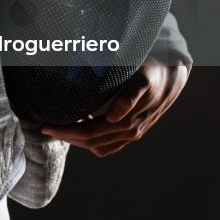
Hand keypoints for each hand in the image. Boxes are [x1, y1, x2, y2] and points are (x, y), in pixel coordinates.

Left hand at [40, 60, 190, 156]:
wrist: (174, 76)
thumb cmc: (153, 73)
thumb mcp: (142, 78)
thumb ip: (128, 97)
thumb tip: (112, 116)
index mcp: (128, 121)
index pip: (89, 133)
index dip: (66, 132)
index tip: (46, 126)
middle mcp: (129, 132)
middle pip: (90, 142)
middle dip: (66, 137)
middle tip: (45, 127)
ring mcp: (132, 134)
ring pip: (99, 147)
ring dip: (78, 141)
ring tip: (61, 127)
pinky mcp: (133, 131)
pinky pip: (109, 145)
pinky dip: (93, 141)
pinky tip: (84, 124)